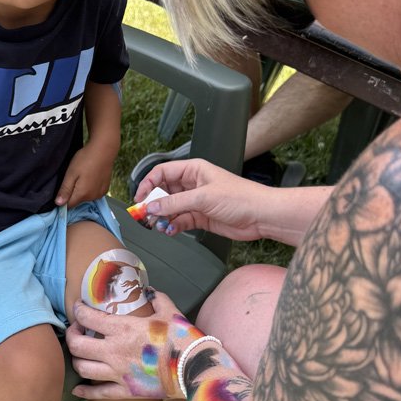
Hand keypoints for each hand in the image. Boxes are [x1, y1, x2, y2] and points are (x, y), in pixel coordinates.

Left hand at [55, 144, 114, 207]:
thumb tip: (58, 204)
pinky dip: (91, 188)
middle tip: (73, 178)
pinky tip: (91, 177)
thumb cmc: (85, 159)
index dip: (63, 200)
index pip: (68, 206)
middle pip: (77, 201)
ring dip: (82, 191)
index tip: (63, 189)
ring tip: (83, 176)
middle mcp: (92, 197)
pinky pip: (94, 193)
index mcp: (82, 194)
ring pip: (86, 198)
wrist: (104, 150)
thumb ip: (65, 189)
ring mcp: (100, 194)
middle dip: (73, 193)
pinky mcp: (105, 189)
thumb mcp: (71, 173)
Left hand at [66, 289, 196, 399]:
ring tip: (80, 354)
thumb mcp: (170, 311)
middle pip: (76, 345)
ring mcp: (118, 373)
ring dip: (76, 360)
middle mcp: (114, 351)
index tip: (78, 308)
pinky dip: (84, 392)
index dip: (78, 311)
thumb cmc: (183, 338)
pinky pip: (98, 393)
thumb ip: (156, 298)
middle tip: (75, 330)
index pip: (87, 318)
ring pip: (82, 368)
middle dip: (70, 335)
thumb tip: (149, 292)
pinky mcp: (126, 391)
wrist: (196, 369)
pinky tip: (77, 389)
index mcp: (123, 328)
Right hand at [134, 158, 270, 240]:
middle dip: (153, 203)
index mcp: (193, 170)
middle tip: (145, 216)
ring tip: (157, 225)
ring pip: (170, 208)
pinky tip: (170, 231)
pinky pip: (180, 221)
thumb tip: (151, 207)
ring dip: (162, 217)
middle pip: (164, 191)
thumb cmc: (240, 198)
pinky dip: (173, 226)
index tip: (139, 199)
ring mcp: (196, 201)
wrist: (261, 216)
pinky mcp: (200, 217)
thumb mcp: (203, 198)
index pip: (162, 172)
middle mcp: (193, 184)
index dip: (148, 184)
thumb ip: (175, 203)